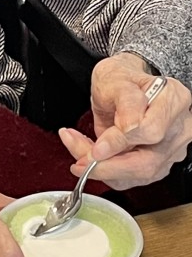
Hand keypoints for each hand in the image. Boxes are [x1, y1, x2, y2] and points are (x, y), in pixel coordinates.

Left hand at [59, 53, 191, 188]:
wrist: (121, 85)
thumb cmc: (121, 79)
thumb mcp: (116, 79)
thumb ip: (125, 100)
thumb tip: (127, 127)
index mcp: (173, 99)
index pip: (151, 130)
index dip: (121, 142)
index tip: (96, 146)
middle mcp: (178, 128)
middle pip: (148, 162)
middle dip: (109, 166)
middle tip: (80, 160)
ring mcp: (170, 148)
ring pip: (138, 174)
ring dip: (103, 169)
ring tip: (79, 151)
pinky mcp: (158, 164)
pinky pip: (131, 177)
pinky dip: (106, 171)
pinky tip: (89, 157)